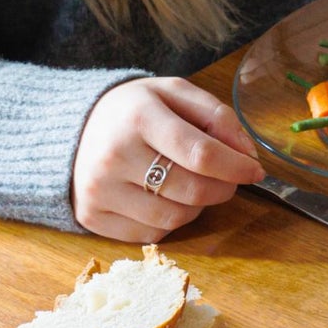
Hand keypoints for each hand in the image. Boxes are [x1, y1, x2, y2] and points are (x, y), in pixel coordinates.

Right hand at [71, 77, 264, 242]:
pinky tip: (164, 198)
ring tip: (192, 184)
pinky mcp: (92, 217)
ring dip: (198, 206)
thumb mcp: (174, 94)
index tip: (255, 170)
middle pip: (193, 190)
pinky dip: (170, 221)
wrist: (72, 129)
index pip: (202, 154)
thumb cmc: (134, 111)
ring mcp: (100, 190)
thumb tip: (247, 155)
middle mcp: (114, 156)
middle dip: (223, 188)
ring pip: (175, 218)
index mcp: (138, 117)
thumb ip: (217, 116)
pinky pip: (152, 234)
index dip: (237, 167)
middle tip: (228, 178)